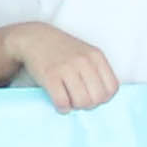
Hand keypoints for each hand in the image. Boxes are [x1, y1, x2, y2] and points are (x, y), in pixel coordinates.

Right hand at [3, 23, 117, 113]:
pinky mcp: (49, 76)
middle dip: (90, 104)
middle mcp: (83, 61)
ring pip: (82, 102)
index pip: (112, 88)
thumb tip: (102, 97)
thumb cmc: (62, 49)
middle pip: (98, 98)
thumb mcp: (86, 53)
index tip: (93, 96)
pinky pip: (62, 101)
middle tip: (80, 101)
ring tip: (70, 101)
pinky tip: (61, 104)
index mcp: (96, 56)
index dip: (104, 98)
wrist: (35, 38)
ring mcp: (66, 68)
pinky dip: (63, 108)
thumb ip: (97, 70)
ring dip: (76, 107)